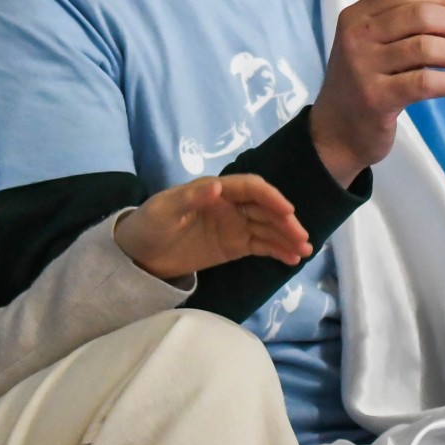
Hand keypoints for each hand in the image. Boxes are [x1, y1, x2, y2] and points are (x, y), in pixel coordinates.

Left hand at [114, 174, 310, 279]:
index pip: (250, 188)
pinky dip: (277, 250)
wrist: (139, 253)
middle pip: (265, 208)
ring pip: (267, 228)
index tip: (287, 210)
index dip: (270, 197)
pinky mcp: (234, 246)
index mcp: (215, 190)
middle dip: (285, 221)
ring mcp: (234, 226)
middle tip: (301, 237)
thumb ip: (190, 198)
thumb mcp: (163, 210)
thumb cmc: (148, 224)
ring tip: (304, 251)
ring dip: (287, 237)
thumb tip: (217, 186)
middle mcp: (230, 205)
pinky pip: (261, 246)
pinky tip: (292, 259)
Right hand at [311, 0, 444, 185]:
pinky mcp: (376, 98)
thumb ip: (398, 6)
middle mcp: (356, 37)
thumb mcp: (372, 39)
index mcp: (356, 16)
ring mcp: (363, 67)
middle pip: (419, 16)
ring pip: (425, 48)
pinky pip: (424, 82)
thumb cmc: (361, 81)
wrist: (335, 131)